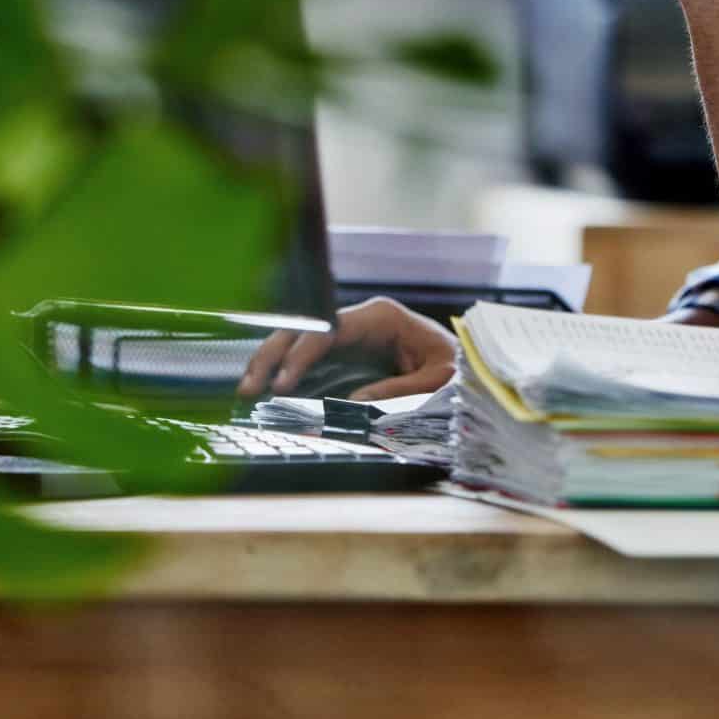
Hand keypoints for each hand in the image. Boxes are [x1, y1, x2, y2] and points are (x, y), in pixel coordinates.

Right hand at [234, 296, 458, 401]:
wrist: (471, 364)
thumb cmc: (459, 367)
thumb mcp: (438, 381)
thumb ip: (398, 391)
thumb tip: (354, 401)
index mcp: (382, 317)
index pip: (329, 330)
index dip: (302, 355)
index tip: (283, 383)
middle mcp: (360, 321)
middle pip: (305, 330)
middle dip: (273, 355)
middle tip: (248, 387)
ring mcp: (350, 336)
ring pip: (300, 342)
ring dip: (272, 363)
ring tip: (247, 389)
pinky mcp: (346, 355)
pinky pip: (310, 360)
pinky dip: (286, 374)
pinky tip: (266, 391)